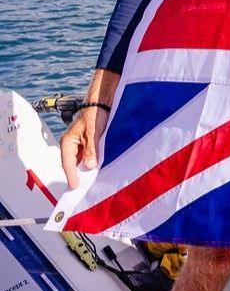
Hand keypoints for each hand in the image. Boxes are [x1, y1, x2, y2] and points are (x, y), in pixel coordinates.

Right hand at [62, 69, 118, 189]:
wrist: (101, 102)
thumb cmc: (95, 114)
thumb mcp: (94, 133)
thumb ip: (91, 150)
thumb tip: (89, 166)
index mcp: (67, 141)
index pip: (67, 163)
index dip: (71, 176)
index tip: (75, 187)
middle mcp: (70, 144)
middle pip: (72, 163)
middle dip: (77, 174)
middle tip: (83, 188)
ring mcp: (78, 143)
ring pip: (79, 160)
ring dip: (84, 169)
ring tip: (91, 180)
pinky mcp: (85, 142)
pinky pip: (85, 155)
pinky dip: (90, 162)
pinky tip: (96, 167)